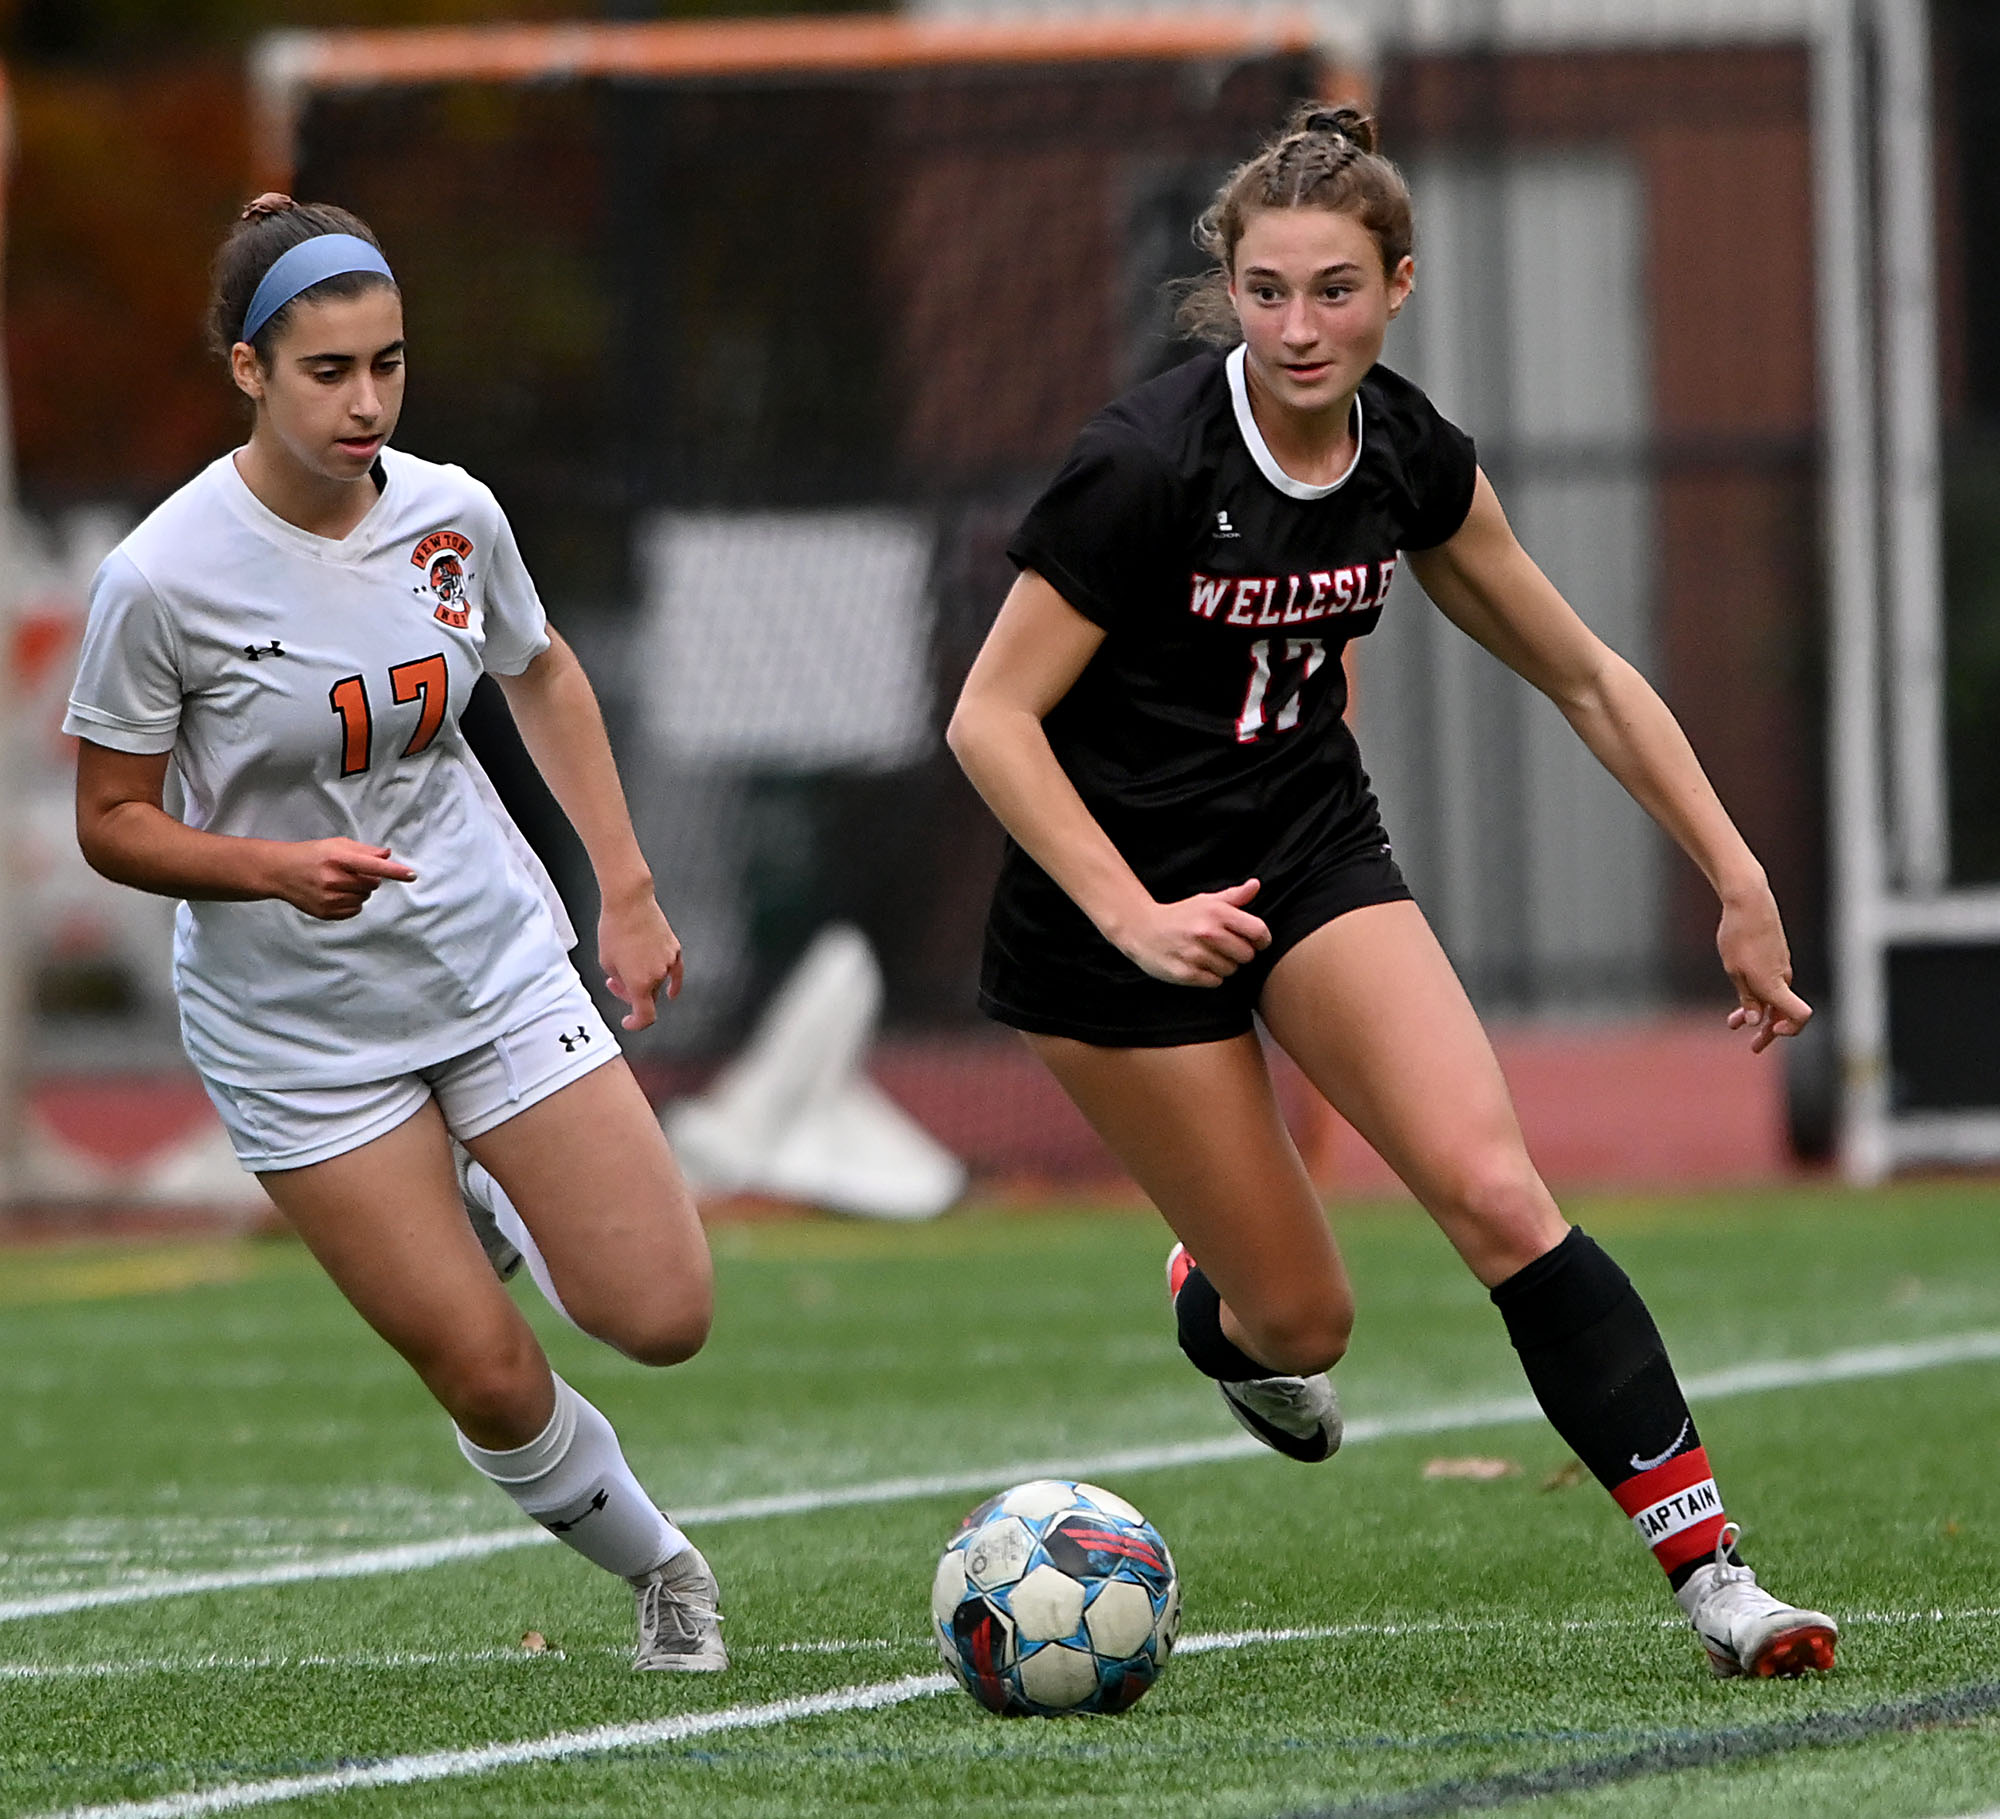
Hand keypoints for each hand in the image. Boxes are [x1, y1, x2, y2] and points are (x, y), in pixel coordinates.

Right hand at [269, 839, 416, 919]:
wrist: (280, 872)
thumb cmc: (312, 855)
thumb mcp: (336, 845)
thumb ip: (364, 850)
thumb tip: (387, 855)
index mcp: (338, 858)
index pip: (373, 865)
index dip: (394, 871)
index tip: (411, 875)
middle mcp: (333, 879)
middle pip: (372, 884)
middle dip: (368, 878)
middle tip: (349, 872)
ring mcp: (329, 898)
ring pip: (364, 899)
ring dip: (360, 891)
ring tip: (339, 882)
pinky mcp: (326, 913)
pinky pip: (354, 910)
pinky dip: (352, 903)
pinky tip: (336, 894)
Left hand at [599, 889, 682, 1030]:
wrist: (630, 903)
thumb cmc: (615, 928)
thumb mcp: (606, 962)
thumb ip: (619, 981)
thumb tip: (628, 985)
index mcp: (639, 983)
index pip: (645, 1016)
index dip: (636, 1023)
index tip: (629, 1022)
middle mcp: (657, 975)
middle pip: (647, 996)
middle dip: (630, 993)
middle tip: (616, 981)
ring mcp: (668, 962)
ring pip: (659, 983)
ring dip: (645, 980)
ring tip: (630, 964)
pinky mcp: (674, 949)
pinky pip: (676, 973)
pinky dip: (673, 983)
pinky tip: (672, 990)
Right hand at [1111, 879, 1271, 987]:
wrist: (1141, 929)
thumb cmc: (1179, 915)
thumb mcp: (1205, 901)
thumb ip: (1234, 896)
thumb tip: (1256, 885)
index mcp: (1217, 912)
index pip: (1258, 932)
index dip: (1262, 940)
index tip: (1254, 941)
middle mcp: (1207, 932)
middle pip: (1247, 955)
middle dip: (1240, 954)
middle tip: (1224, 948)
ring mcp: (1196, 954)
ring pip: (1231, 970)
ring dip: (1224, 966)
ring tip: (1207, 955)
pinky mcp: (1186, 973)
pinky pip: (1215, 981)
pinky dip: (1210, 976)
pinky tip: (1198, 965)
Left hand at [1717, 885, 1811, 1053]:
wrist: (1748, 902)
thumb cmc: (1739, 935)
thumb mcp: (1735, 971)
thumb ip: (1747, 997)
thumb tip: (1757, 1021)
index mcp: (1775, 984)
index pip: (1800, 1015)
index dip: (1789, 1029)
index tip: (1769, 1030)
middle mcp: (1783, 978)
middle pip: (1784, 1012)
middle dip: (1769, 1032)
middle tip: (1754, 1047)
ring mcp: (1781, 967)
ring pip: (1774, 998)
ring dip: (1758, 1013)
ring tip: (1734, 1023)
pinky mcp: (1775, 958)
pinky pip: (1770, 982)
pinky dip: (1758, 995)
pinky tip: (1742, 996)